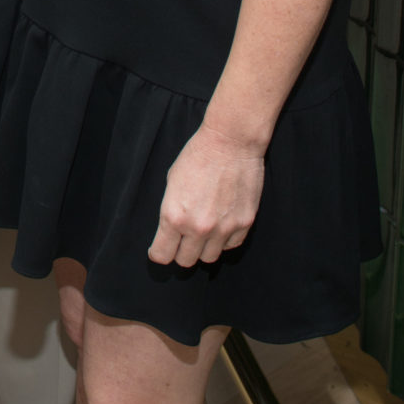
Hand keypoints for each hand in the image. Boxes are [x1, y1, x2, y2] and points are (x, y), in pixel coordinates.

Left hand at [147, 124, 264, 268]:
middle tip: (182, 240)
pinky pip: (231, 245)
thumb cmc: (197, 156)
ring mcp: (223, 228)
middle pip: (185, 261)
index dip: (159, 253)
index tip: (160, 249)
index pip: (162, 255)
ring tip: (203, 233)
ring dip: (203, 248)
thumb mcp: (171, 183)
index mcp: (174, 217)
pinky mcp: (244, 223)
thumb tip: (171, 230)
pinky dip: (224, 240)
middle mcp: (198, 227)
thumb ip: (171, 212)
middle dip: (180, 252)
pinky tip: (221, 225)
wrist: (231, 142)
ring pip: (209, 258)